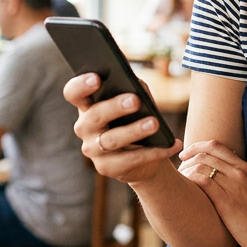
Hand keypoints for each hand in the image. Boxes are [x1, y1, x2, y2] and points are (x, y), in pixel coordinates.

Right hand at [64, 73, 181, 184]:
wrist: (145, 156)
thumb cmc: (137, 119)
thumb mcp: (137, 101)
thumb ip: (134, 89)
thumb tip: (136, 84)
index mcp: (87, 105)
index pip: (74, 93)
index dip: (81, 85)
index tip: (96, 78)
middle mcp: (85, 127)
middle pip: (95, 116)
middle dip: (115, 107)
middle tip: (135, 100)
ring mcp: (93, 149)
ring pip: (111, 140)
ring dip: (134, 131)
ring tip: (155, 123)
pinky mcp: (106, 168)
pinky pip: (130, 160)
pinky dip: (154, 152)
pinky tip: (172, 145)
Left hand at [180, 140, 246, 246]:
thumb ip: (237, 178)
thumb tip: (218, 172)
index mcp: (245, 167)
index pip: (216, 145)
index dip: (196, 147)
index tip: (185, 155)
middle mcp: (239, 172)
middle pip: (205, 153)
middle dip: (187, 159)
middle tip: (179, 170)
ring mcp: (233, 185)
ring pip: (201, 165)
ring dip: (186, 171)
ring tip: (180, 181)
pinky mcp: (226, 201)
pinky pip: (203, 181)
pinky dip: (190, 181)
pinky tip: (185, 189)